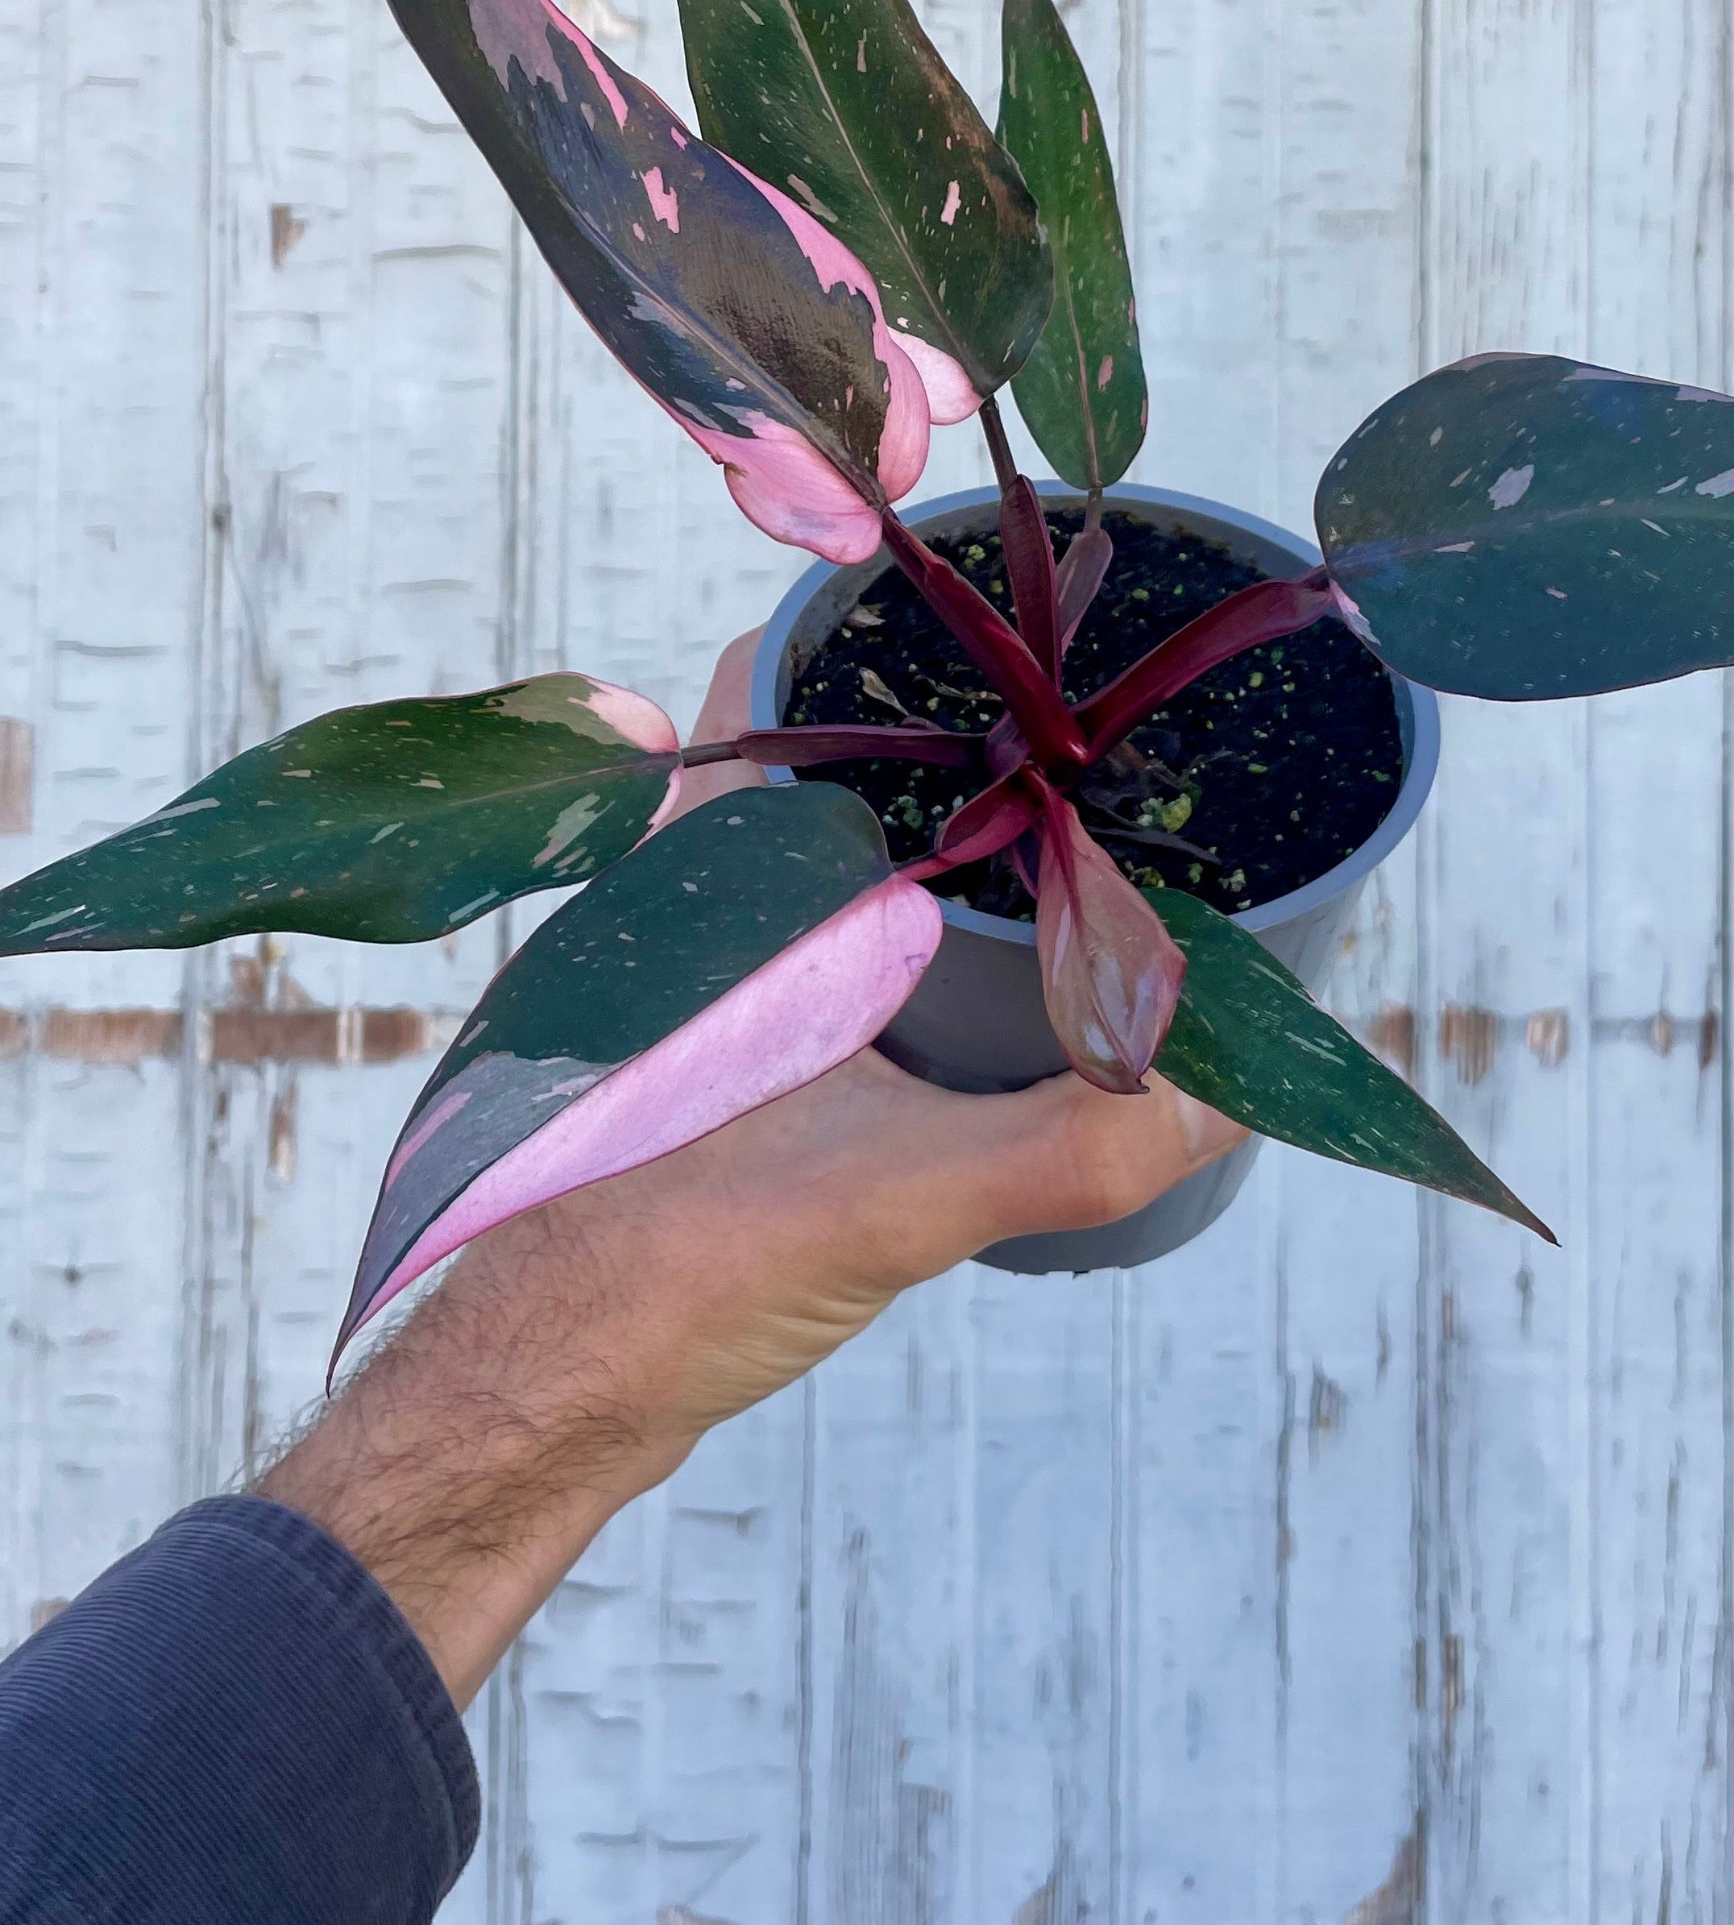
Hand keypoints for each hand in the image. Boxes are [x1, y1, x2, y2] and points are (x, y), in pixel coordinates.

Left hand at [261, 629, 1242, 1707]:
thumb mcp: (892, 1197)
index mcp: (705, 884)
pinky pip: (803, 949)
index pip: (767, 687)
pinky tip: (961, 985)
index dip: (863, 631)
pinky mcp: (701, 1062)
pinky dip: (884, 936)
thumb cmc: (661, 1273)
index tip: (981, 621)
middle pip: (801, 762)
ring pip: (799, 861)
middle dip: (921, 739)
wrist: (539, 1403)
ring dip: (903, 841)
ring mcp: (685, 986)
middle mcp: (679, 909)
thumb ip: (1066, 1145)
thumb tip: (1222, 1093)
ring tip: (1038, 839)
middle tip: (1053, 732)